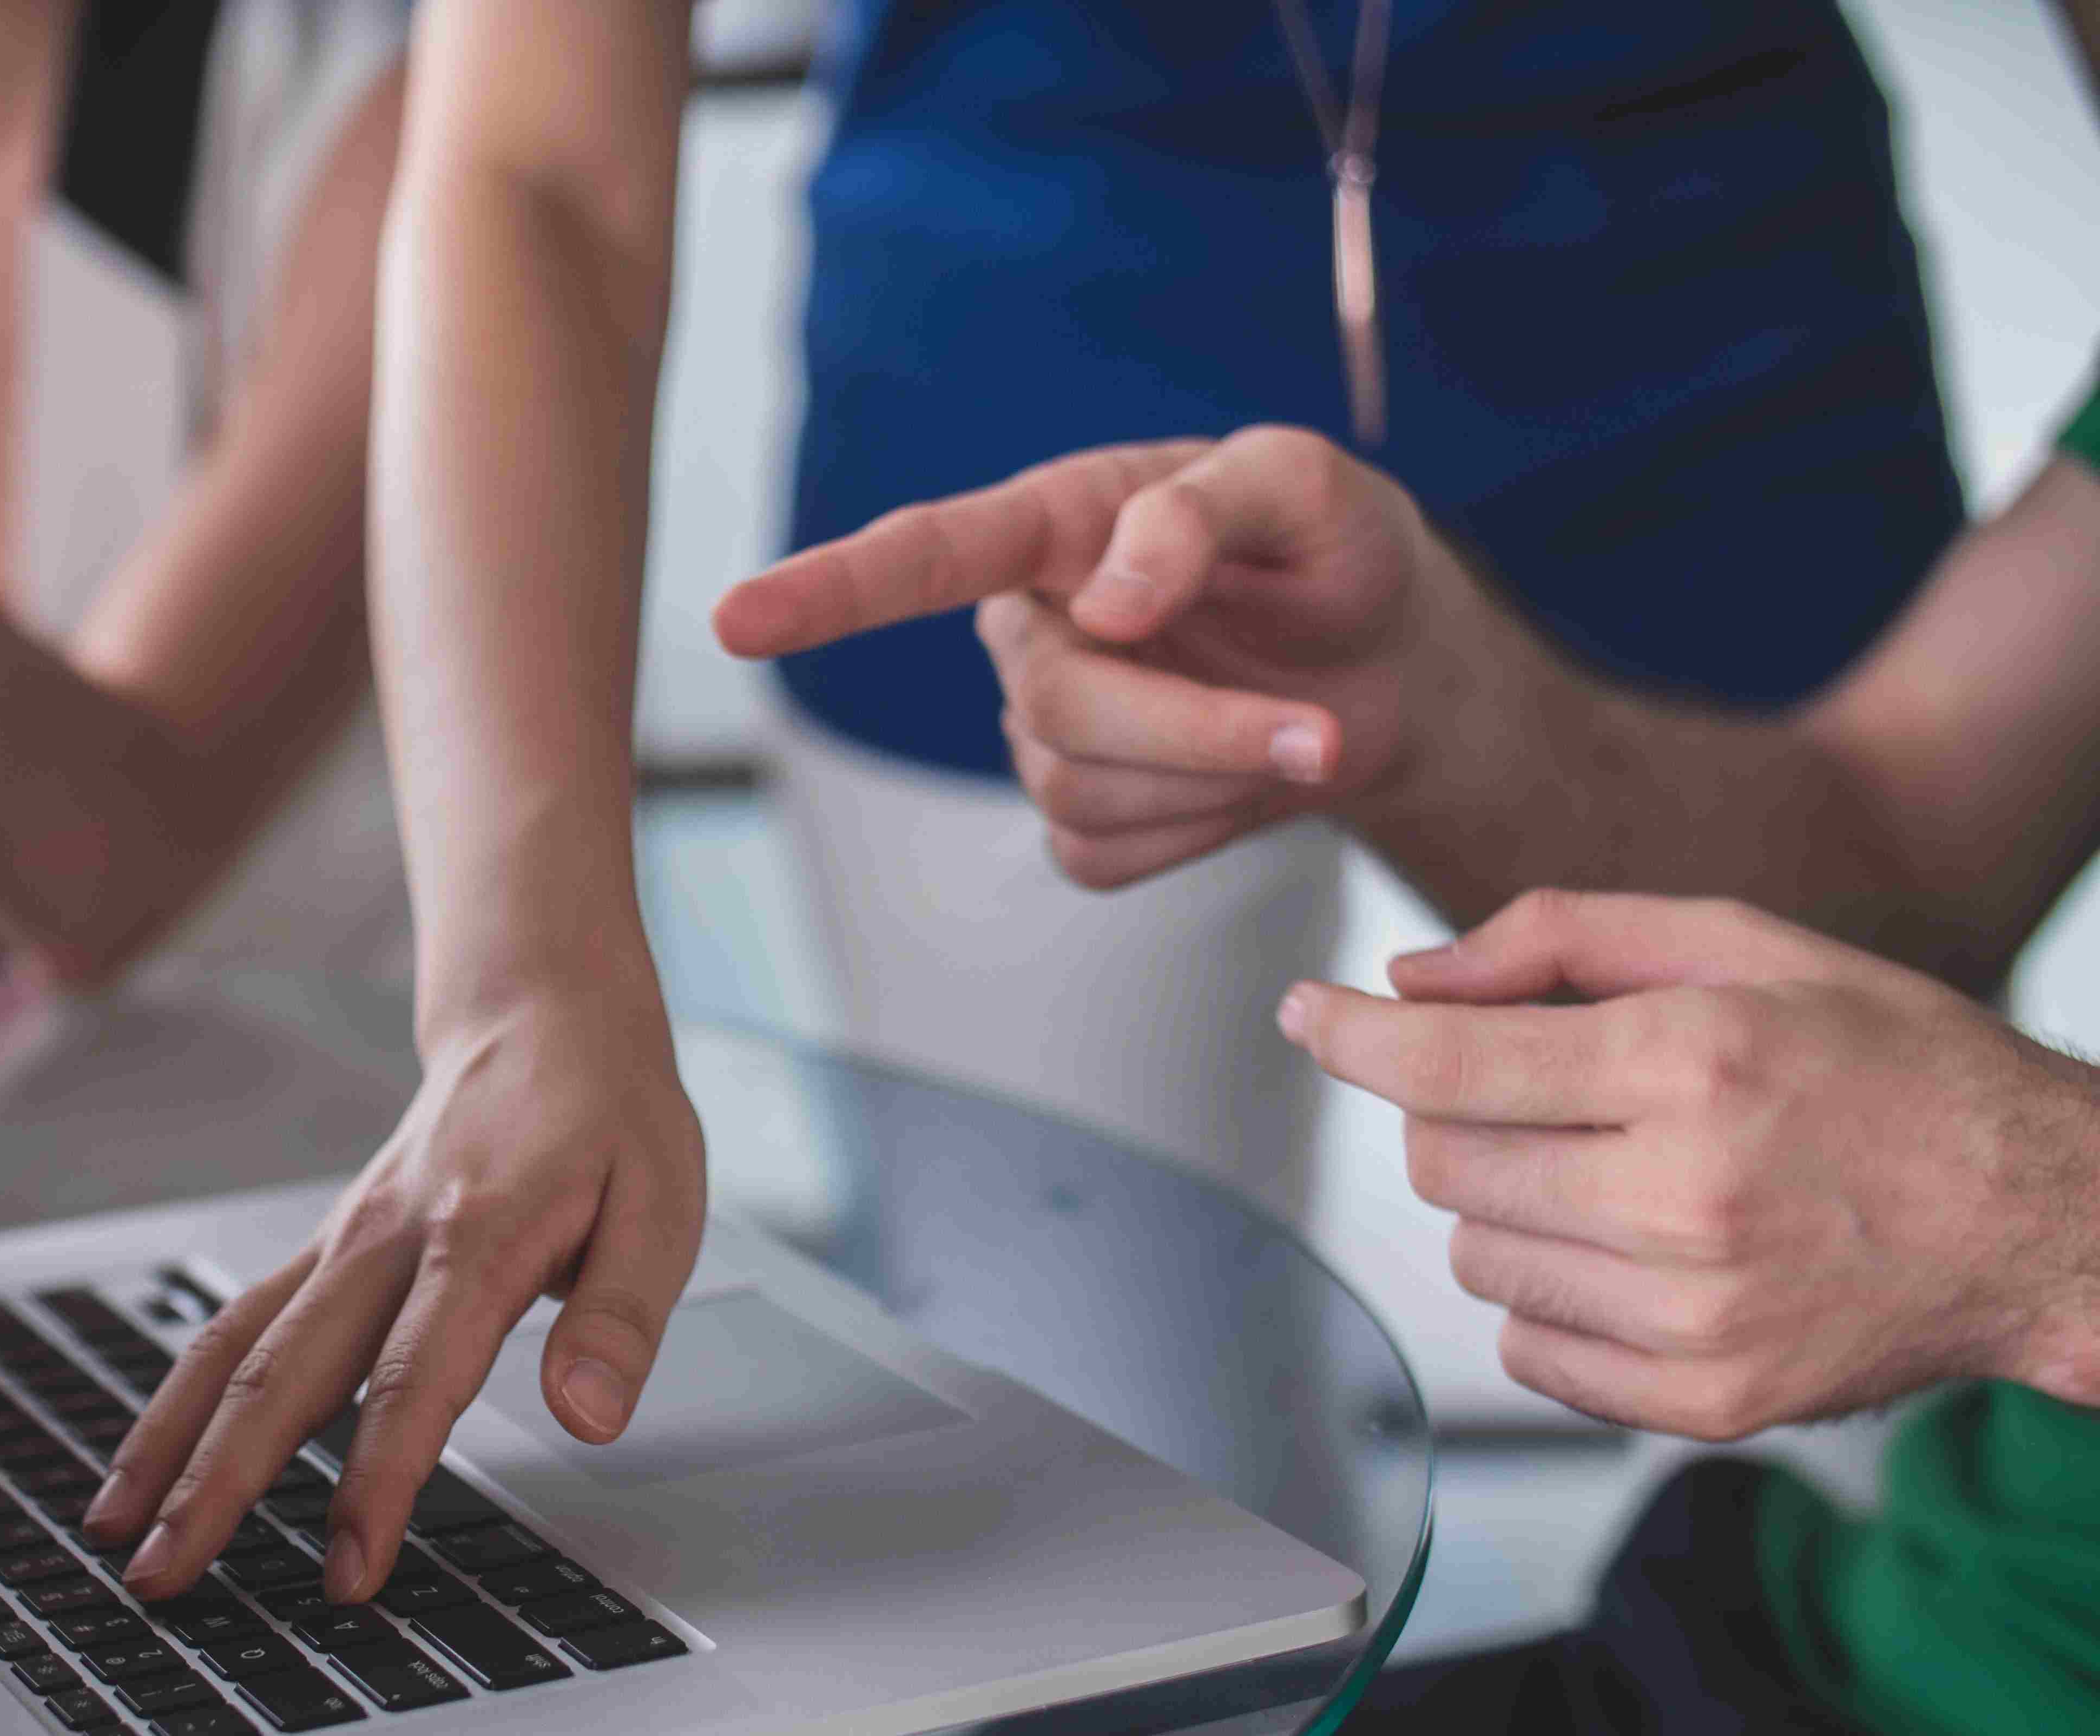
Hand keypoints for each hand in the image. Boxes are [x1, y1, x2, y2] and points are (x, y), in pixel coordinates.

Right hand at [85, 984, 706, 1598]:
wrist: (543, 1015)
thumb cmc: (608, 1116)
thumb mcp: (663, 1205)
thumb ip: (621, 1317)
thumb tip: (590, 1416)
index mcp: (479, 1238)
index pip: (413, 1379)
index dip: (378, 1480)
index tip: (350, 1570)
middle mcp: (387, 1241)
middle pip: (284, 1373)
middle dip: (218, 1484)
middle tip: (166, 1577)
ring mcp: (342, 1243)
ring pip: (233, 1348)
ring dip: (170, 1445)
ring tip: (115, 1532)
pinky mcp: (324, 1250)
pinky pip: (235, 1324)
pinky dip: (181, 1397)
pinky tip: (147, 1459)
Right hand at [715, 426, 1529, 889]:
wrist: (1391, 668)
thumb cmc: (1336, 554)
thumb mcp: (1307, 488)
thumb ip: (1204, 511)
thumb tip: (1107, 600)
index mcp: (1060, 524)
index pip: (923, 556)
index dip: (826, 592)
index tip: (735, 621)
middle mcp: (1030, 627)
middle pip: (1057, 708)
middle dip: (1195, 731)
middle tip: (1318, 733)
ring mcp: (1046, 732)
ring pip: (1082, 792)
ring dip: (1214, 777)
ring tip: (1296, 730)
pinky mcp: (1082, 820)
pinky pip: (1106, 856)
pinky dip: (1199, 832)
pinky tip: (1239, 782)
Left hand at [1278, 890, 2099, 1434]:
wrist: (2042, 1218)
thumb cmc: (1893, 1068)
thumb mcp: (1746, 947)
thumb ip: (1560, 939)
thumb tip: (1409, 982)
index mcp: (1692, 1064)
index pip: (1447, 1064)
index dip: (1352, 1037)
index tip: (1307, 1015)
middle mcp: (1685, 1196)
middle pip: (1444, 1162)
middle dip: (1461, 1116)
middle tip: (1547, 1096)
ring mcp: (1694, 1316)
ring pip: (1475, 1257)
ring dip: (1510, 1208)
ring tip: (1619, 1175)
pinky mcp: (1705, 1403)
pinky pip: (1529, 1350)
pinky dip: (1551, 1301)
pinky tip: (1637, 1256)